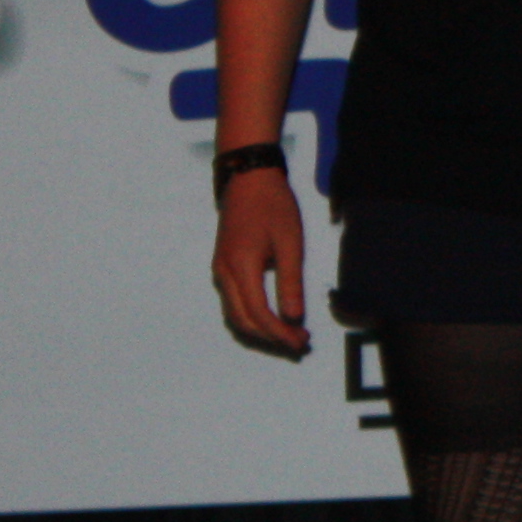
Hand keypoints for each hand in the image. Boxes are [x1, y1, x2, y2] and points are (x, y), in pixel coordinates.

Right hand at [212, 167, 311, 357]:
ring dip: (261, 330)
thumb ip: (290, 282)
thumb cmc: (272, 205)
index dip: (280, 333)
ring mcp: (221, 270)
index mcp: (241, 267)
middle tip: (300, 343)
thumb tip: (292, 317)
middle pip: (243, 321)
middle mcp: (224, 273)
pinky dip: (252, 316)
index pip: (259, 313)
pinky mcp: (224, 267)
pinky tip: (273, 317)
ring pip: (236, 315)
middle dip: (272, 337)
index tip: (301, 341)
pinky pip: (234, 302)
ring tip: (289, 334)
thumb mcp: (290, 242)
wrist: (248, 178)